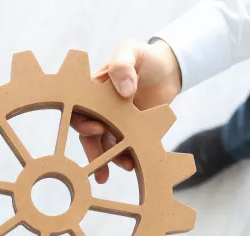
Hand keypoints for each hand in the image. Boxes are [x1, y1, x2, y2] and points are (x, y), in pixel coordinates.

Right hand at [73, 39, 181, 182]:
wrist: (170, 69)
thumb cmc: (146, 56)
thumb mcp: (131, 51)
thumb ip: (123, 66)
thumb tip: (123, 90)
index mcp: (93, 89)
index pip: (78, 108)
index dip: (83, 121)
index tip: (98, 129)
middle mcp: (100, 107)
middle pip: (88, 133)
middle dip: (93, 152)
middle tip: (100, 170)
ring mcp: (114, 120)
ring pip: (105, 144)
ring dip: (111, 159)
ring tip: (127, 167)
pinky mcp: (130, 130)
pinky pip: (123, 147)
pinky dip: (126, 157)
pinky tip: (133, 164)